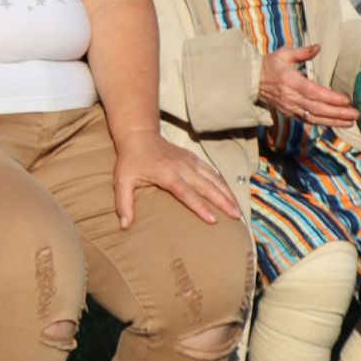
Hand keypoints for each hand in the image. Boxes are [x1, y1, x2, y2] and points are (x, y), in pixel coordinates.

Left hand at [111, 130, 239, 228]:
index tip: (213, 220)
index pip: (186, 193)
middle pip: (207, 186)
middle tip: (236, 217)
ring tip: (238, 210)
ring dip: (227, 194)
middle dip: (223, 202)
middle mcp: (182, 167)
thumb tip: (124, 225)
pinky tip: (230, 194)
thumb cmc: (130, 161)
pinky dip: (223, 183)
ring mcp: (190, 162)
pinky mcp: (193, 158)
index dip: (200, 207)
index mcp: (166, 174)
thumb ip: (123, 203)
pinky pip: (212, 172)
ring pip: (214, 178)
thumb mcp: (121, 181)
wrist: (139, 135)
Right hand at [256, 44, 358, 128]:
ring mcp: (289, 107)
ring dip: (333, 121)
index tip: (346, 100)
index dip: (330, 98)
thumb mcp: (284, 54)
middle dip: (337, 113)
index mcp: (290, 81)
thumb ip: (302, 52)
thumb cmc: (270, 65)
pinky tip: (337, 123)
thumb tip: (318, 47)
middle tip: (356, 114)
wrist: (252, 81)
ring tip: (351, 122)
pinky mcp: (289, 113)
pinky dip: (323, 123)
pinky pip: (308, 120)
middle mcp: (290, 97)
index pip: (313, 92)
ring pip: (314, 118)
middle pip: (317, 108)